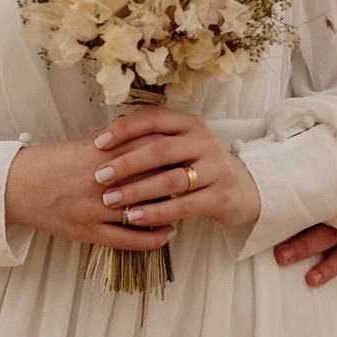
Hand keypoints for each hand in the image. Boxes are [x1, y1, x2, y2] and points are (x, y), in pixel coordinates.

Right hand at [5, 135, 174, 251]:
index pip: (145, 152)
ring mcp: (93, 210)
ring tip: (186, 207)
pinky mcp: (87, 232)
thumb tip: (147, 142)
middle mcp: (99, 184)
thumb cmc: (50, 162)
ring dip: (167, 211)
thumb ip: (115, 147)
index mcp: (99, 157)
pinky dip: (150, 237)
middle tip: (196, 179)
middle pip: (149, 182)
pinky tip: (166, 233)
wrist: (16, 186)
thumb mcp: (82, 147)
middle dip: (174, 181)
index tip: (188, 153)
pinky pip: (126, 239)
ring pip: (141, 212)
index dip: (170, 153)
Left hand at [91, 106, 260, 228]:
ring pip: (171, 179)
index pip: (154, 118)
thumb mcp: (176, 145)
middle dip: (127, 163)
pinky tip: (134, 218)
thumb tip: (95, 136)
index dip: (124, 128)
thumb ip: (144, 139)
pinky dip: (156, 212)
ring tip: (112, 200)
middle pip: (161, 149)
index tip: (97, 142)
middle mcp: (204, 141)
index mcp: (189, 124)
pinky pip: (183, 205)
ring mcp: (215, 168)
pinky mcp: (220, 195)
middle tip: (99, 176)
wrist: (241, 187)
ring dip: (138, 190)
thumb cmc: (195, 165)